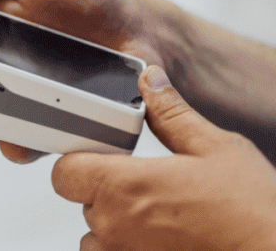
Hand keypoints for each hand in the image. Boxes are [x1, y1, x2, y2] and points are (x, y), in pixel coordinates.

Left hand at [53, 65, 275, 250]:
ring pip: (94, 234)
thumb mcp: (215, 148)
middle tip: (145, 182)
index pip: (64, 172)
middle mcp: (116, 225)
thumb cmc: (252, 214)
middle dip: (105, 188)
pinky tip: (157, 236)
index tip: (100, 153)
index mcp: (126, 186)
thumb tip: (151, 83)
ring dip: (113, 222)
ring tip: (154, 213)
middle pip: (82, 200)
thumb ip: (172, 115)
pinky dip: (124, 247)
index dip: (78, 159)